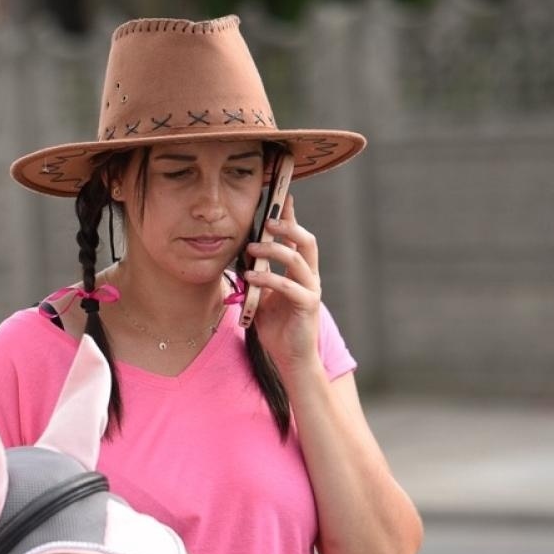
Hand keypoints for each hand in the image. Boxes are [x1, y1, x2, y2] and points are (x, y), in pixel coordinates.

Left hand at [242, 194, 324, 373]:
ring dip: (274, 251)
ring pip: (299, 259)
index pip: (297, 238)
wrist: (289, 357)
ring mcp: (311, 290)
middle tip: (267, 221)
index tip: (282, 195)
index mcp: (300, 271)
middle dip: (288, 226)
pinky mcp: (308, 306)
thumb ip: (258, 275)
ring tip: (252, 249)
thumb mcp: (262, 295)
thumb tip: (242, 255)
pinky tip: (252, 276)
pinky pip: (289, 286)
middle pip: (306, 241)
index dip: (291, 216)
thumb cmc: (276, 327)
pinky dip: (269, 278)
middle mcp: (309, 277)